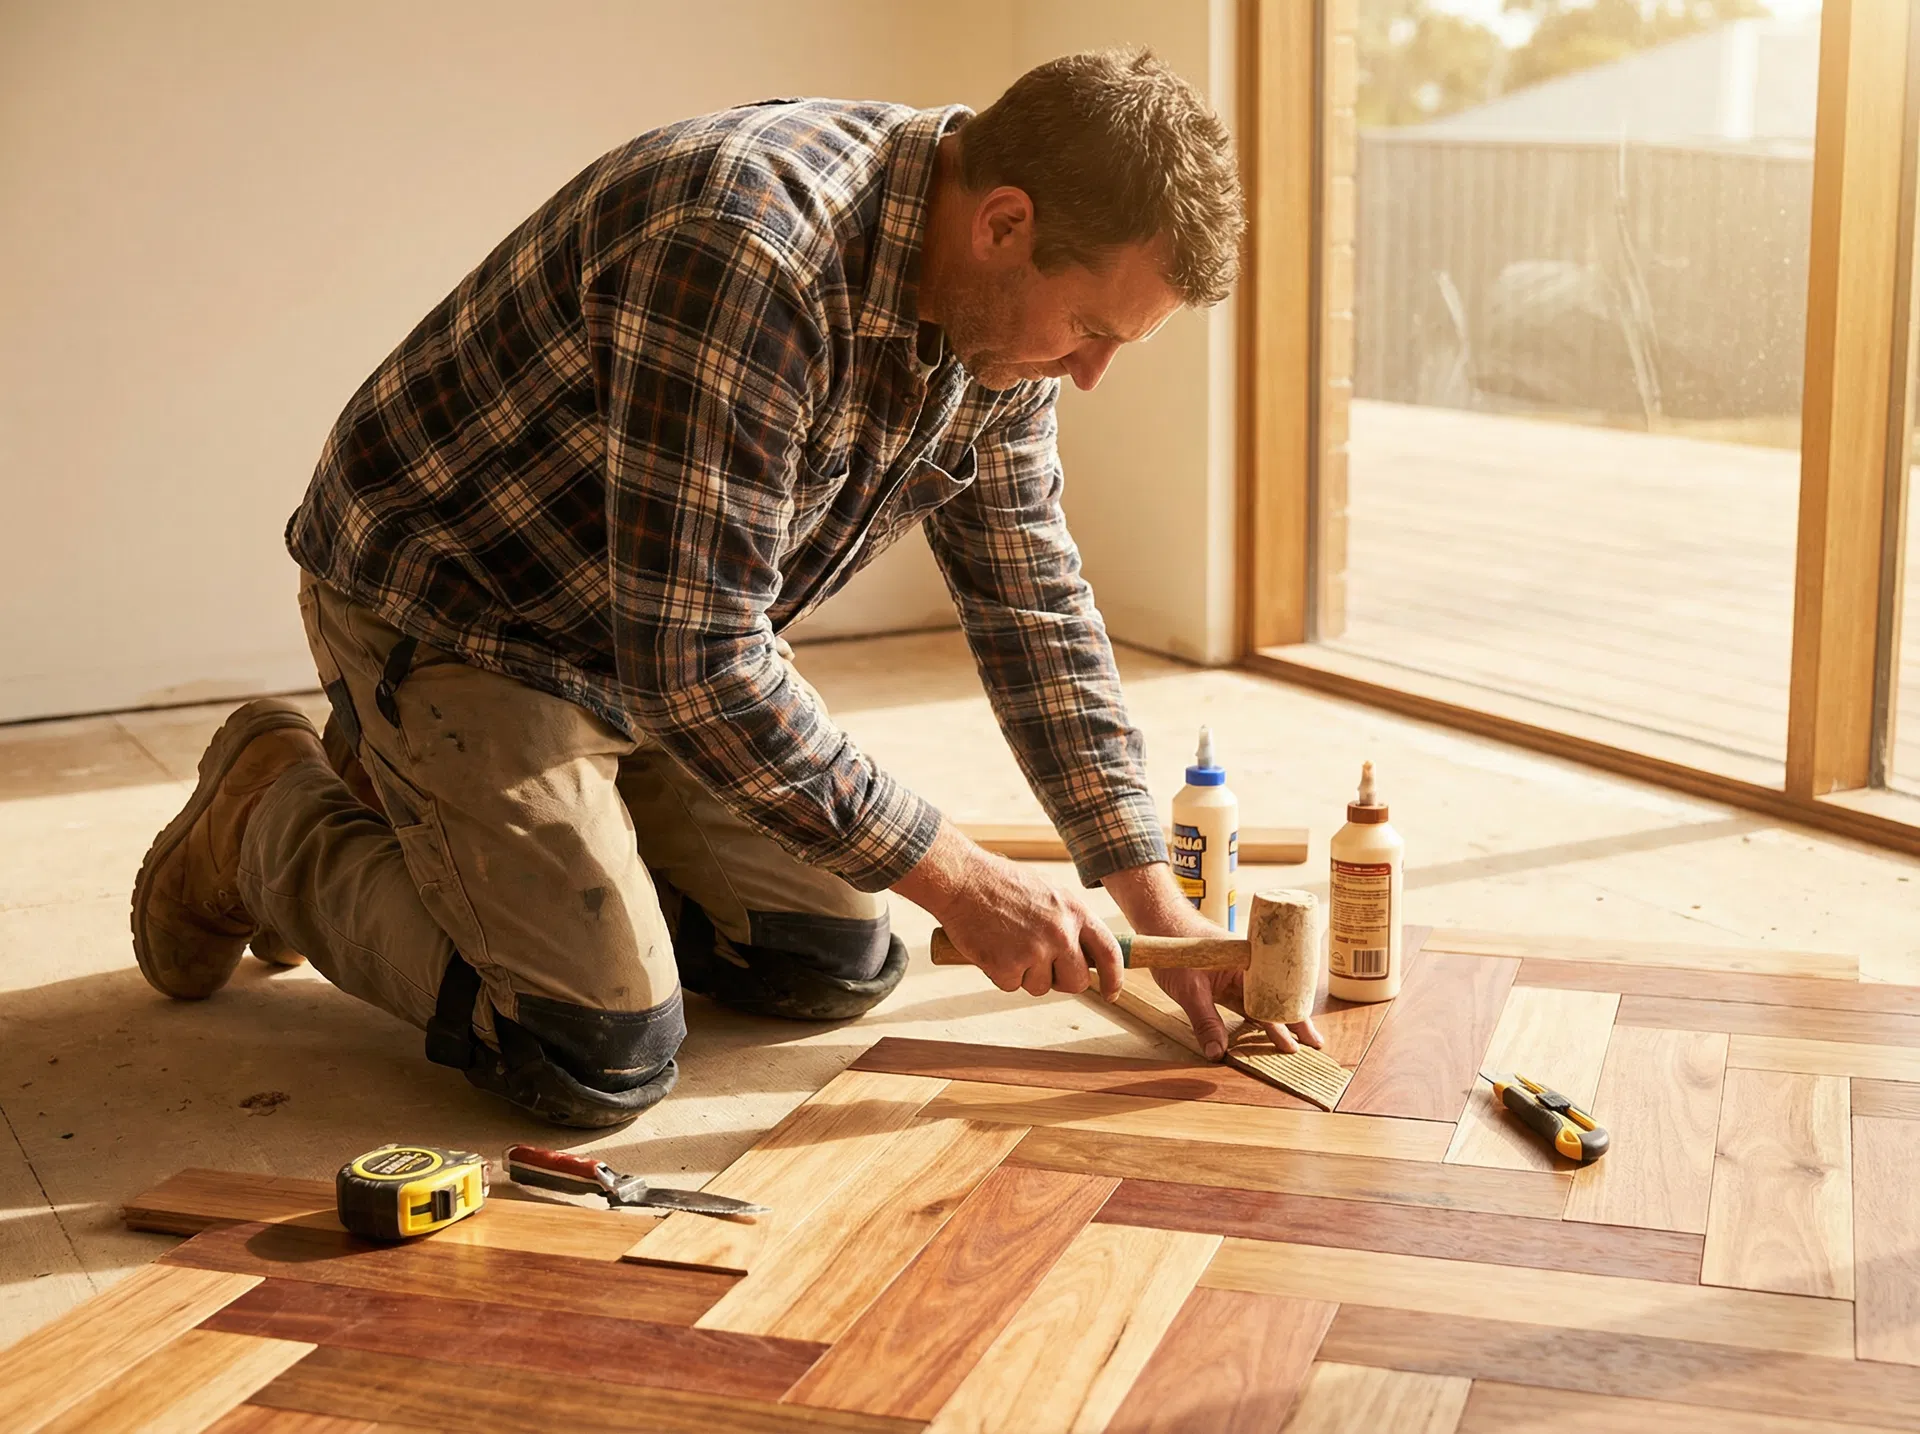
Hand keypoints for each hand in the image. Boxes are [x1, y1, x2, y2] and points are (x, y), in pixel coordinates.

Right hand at [895, 821, 1122, 998]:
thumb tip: (1083, 953)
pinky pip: (1011, 986)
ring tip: (1008, 944)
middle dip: (1061, 981)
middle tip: (1042, 968)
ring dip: (1025, 975)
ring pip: (1041, 987)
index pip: (1109, 953)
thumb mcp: (1049, 893)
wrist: (962, 879)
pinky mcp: (1007, 966)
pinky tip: (992, 948)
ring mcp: (1034, 951)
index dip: (1114, 978)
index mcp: (1075, 912)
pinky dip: (1000, 974)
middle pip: (1077, 982)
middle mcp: (1060, 933)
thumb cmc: (1002, 884)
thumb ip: (1069, 921)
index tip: (1111, 993)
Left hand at [1103, 863, 1323, 1060]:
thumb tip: (1218, 1054)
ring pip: (1263, 1003)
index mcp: (1248, 964)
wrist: (1162, 924)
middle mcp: (1249, 970)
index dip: (1289, 1021)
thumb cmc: (1177, 950)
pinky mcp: (1226, 982)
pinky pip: (1247, 1003)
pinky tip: (1268, 1032)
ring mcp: (1238, 976)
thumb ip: (1205, 1022)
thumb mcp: (1189, 990)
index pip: (1275, 997)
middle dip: (1295, 1023)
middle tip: (1315, 1045)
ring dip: (1278, 1023)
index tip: (1303, 1040)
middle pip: (1276, 1000)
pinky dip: (1257, 1018)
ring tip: (1297, 1043)